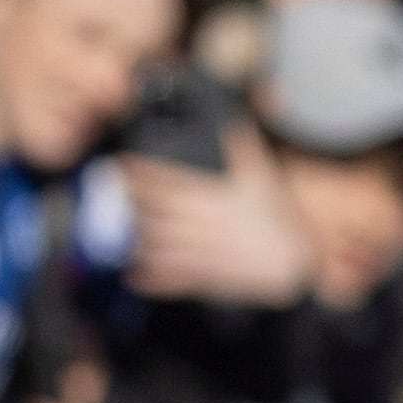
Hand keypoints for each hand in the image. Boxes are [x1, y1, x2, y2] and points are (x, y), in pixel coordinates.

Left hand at [118, 123, 314, 305]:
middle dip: (130, 205)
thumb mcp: (263, 181)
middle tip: (109, 197)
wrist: (293, 265)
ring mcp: (202, 252)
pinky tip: (134, 276)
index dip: (141, 172)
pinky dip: (151, 279)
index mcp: (212, 198)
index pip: (168, 182)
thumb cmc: (277, 222)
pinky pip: (172, 278)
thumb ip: (245, 151)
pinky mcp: (207, 276)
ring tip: (117, 238)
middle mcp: (202, 224)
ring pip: (158, 246)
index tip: (120, 165)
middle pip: (154, 212)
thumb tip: (235, 122)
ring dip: (135, 242)